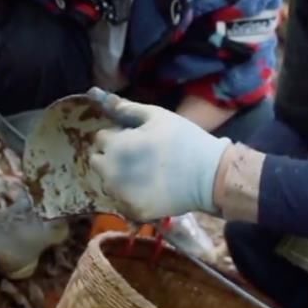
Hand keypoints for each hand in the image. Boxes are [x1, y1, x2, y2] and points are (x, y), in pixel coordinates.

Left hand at [87, 87, 230, 221]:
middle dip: (111, 157)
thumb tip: (99, 96)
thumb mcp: (155, 116)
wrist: (209, 175)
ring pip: (108, 183)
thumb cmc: (182, 139)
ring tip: (143, 173)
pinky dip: (130, 195)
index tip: (133, 138)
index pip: (100, 138)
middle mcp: (112, 172)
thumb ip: (126, 109)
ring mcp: (121, 195)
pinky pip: (122, 201)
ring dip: (118, 177)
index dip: (116, 136)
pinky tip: (149, 189)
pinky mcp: (133, 211)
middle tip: (135, 156)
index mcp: (115, 146)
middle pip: (98, 162)